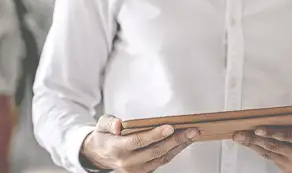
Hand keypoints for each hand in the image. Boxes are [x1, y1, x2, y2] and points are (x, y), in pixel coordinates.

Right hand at [80, 114, 197, 171]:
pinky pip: (161, 162)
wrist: (99, 155)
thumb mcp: (101, 125)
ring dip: (179, 147)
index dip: (155, 135)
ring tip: (192, 135)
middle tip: (192, 130)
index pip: (139, 141)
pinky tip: (183, 142)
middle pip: (155, 151)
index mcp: (117, 148)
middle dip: (176, 140)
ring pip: (162, 158)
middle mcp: (128, 162)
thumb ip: (109, 122)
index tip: (170, 127)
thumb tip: (118, 124)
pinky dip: (174, 152)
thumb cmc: (104, 136)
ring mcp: (136, 170)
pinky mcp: (143, 172)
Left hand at [234, 127, 291, 172]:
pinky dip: (258, 149)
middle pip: (273, 145)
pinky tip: (249, 143)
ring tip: (239, 138)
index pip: (286, 135)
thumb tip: (273, 113)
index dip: (271, 132)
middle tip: (239, 134)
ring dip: (252, 144)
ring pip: (269, 152)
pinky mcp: (288, 168)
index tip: (257, 129)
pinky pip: (269, 158)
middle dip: (254, 139)